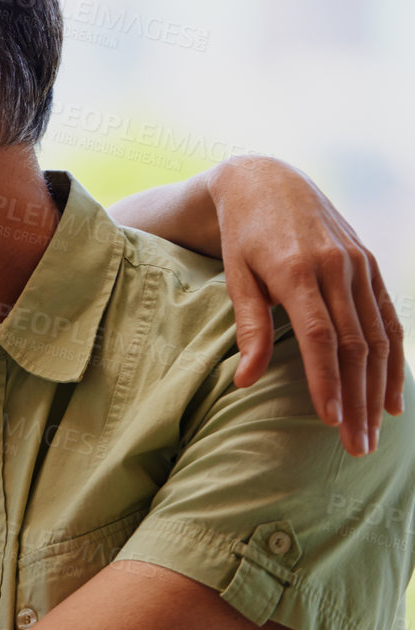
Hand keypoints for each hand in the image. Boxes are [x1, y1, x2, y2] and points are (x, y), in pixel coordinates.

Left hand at [209, 156, 403, 455]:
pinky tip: (392, 396)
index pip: (319, 336)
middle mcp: (337, 268)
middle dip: (357, 399)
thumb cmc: (242, 236)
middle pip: (354, 345)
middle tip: (356, 445)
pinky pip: (389, 318)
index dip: (326, 380)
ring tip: (374, 432)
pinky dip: (394, 358)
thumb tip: (245, 381)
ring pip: (378, 337)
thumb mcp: (235, 276)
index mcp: (298, 271)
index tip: (330, 420)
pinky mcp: (371, 267)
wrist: (268, 183)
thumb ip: (247, 327)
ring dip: (379, 388)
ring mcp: (360, 266)